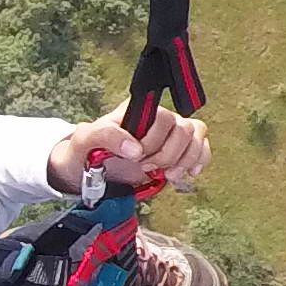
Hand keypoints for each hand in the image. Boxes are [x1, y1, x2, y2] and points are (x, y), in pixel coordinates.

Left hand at [46, 101, 211, 194]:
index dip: (155, 139)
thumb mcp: (84, 139)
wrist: (84, 171)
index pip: (163, 116)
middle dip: (168, 153)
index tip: (138, 157)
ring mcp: (169, 135)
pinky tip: (188, 173)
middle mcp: (157, 119)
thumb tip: (135, 149)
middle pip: (183, 127)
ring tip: (167, 175)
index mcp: (137, 111)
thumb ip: (106, 136)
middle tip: (147, 168)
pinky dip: (199, 160)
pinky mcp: (177, 152)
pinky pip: (201, 148)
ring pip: (196, 135)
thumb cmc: (83, 151)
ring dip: (186, 158)